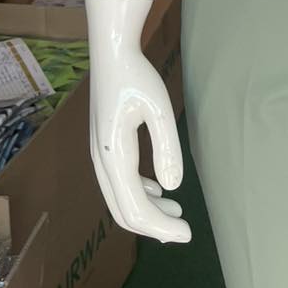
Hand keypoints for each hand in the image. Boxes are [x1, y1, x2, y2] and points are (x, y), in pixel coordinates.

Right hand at [86, 0, 190, 244]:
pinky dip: (139, 194)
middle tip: (184, 231)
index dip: (161, 227)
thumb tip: (173, 188)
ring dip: (148, 211)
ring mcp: (99, 156)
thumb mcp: (159, 108)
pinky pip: (118, 183)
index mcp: (113, 157)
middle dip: (154, 226)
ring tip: (177, 212)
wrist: (111, 54)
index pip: (135, 208)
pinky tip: (159, 190)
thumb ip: (167, 148)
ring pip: (120, 199)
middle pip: (123, 211)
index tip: (188, 233)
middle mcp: (101, 162)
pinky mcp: (104, 147)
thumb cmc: (136, 77)